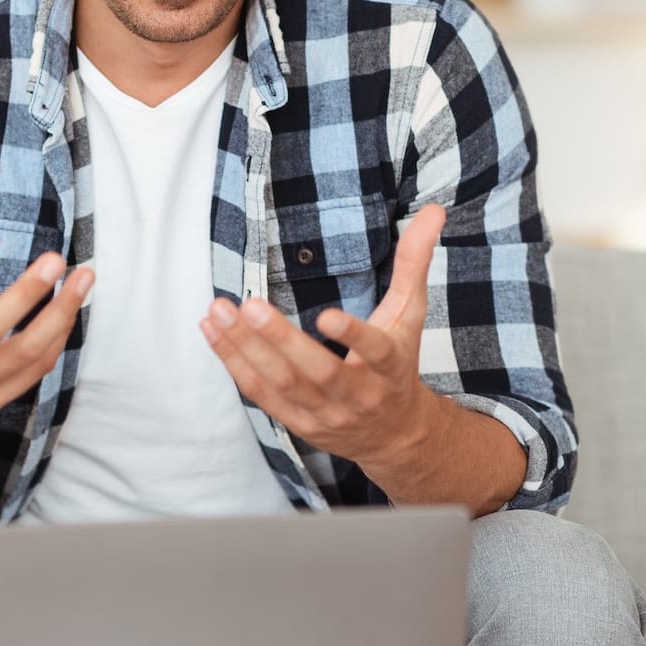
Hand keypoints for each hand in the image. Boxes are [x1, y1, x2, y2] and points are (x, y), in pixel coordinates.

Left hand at [198, 202, 446, 466]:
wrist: (393, 434)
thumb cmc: (398, 364)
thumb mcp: (410, 314)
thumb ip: (414, 262)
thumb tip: (433, 210)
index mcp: (390, 367)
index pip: (375, 352)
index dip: (353, 336)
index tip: (326, 315)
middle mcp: (358, 395)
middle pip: (317, 371)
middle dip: (279, 339)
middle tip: (249, 305)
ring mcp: (324, 412)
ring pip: (281, 383)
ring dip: (245, 348)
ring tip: (220, 310)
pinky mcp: (297, 422)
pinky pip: (260, 395)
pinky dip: (234, 363)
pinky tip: (213, 331)